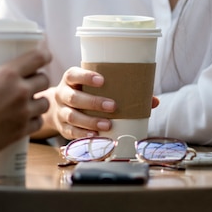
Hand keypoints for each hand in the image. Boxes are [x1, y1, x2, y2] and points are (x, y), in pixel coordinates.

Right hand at [0, 47, 50, 162]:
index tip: (43, 56)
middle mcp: (20, 91)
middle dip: (38, 80)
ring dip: (39, 100)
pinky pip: (38, 122)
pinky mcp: (22, 130)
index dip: (44, 55)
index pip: (38, 58)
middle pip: (44, 80)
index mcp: (7, 74)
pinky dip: (34, 120)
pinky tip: (26, 119)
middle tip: (30, 82)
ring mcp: (24, 112)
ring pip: (45, 102)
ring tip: (30, 102)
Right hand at [43, 67, 159, 139]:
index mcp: (70, 80)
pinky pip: (70, 132)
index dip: (85, 76)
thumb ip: (121, 90)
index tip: (102, 80)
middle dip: (93, 102)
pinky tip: (96, 137)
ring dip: (90, 121)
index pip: (73, 74)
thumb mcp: (96, 87)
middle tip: (113, 107)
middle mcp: (62, 94)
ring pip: (72, 116)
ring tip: (108, 125)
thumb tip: (153, 101)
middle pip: (73, 98)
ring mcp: (60, 112)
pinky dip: (83, 135)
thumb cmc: (86, 94)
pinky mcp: (62, 128)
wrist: (58, 108)